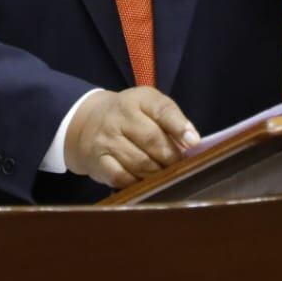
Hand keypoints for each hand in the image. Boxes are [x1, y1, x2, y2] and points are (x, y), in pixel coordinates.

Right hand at [64, 87, 199, 187]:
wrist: (87, 122)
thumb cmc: (130, 116)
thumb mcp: (149, 107)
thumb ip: (171, 121)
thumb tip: (192, 144)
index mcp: (139, 99)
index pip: (162, 109)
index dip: (179, 126)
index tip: (194, 143)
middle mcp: (120, 116)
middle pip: (152, 139)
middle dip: (171, 157)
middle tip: (179, 164)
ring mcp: (106, 139)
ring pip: (139, 162)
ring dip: (157, 172)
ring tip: (164, 173)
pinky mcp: (97, 161)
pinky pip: (122, 177)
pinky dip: (137, 181)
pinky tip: (144, 179)